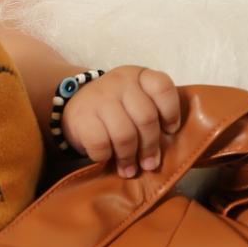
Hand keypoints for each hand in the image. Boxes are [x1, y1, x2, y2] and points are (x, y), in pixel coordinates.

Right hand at [62, 65, 181, 176]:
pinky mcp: (81, 116)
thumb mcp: (135, 101)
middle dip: (150, 146)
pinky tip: (106, 158)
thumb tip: (163, 153)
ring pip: (125, 134)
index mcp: (140, 76)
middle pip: (146, 118)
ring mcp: (99, 97)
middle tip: (150, 164)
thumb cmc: (116, 109)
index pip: (162, 87)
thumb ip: (153, 116)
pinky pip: (101, 144)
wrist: (76, 106)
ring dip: (129, 157)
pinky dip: (105, 156)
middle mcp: (120, 82)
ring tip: (129, 170)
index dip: (171, 112)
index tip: (170, 131)